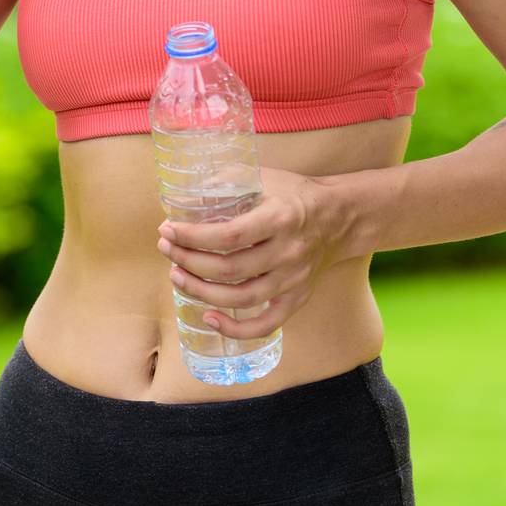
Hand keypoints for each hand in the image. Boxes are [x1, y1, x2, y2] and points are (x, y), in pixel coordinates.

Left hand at [156, 165, 344, 340]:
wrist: (339, 217)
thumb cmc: (294, 194)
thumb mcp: (264, 176)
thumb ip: (228, 180)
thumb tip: (186, 194)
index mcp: (280, 218)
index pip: (229, 235)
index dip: (193, 237)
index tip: (168, 230)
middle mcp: (288, 252)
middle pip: (230, 269)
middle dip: (189, 261)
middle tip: (166, 249)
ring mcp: (294, 279)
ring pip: (241, 298)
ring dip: (201, 292)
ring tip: (176, 276)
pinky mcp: (297, 298)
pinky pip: (265, 324)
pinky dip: (235, 329)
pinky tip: (208, 318)